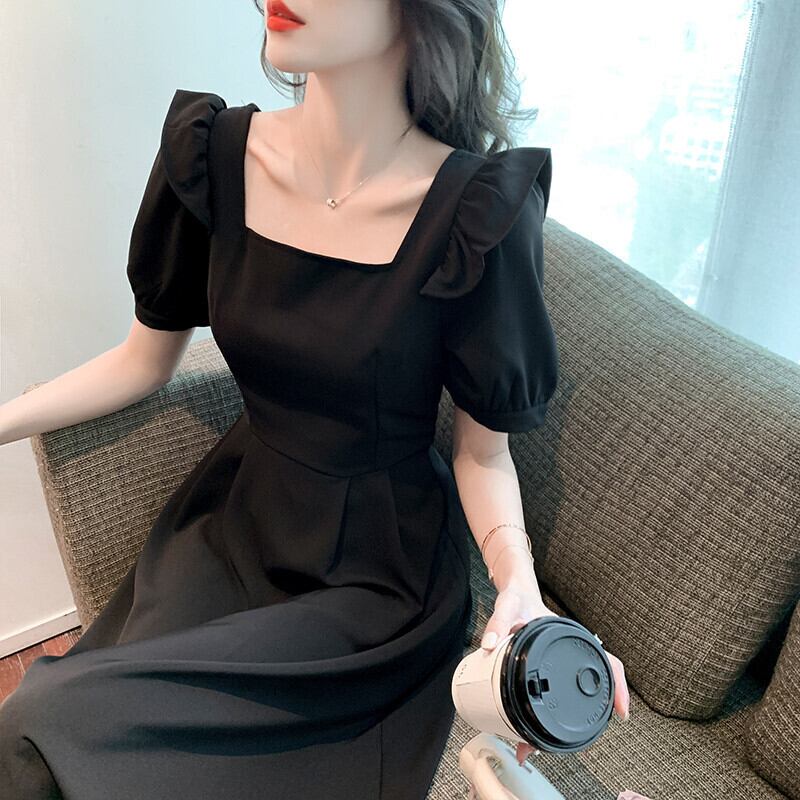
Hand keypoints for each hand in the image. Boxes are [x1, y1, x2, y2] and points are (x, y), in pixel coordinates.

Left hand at [479, 582, 630, 765]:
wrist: (514, 591)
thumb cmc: (517, 598)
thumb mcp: (508, 606)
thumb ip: (498, 622)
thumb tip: (489, 644)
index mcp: (569, 635)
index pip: (606, 660)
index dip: (618, 685)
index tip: (621, 710)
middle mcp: (571, 649)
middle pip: (594, 684)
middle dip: (589, 715)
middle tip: (570, 740)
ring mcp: (561, 659)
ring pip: (575, 692)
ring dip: (563, 719)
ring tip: (543, 741)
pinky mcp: (547, 665)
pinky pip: (556, 691)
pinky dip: (547, 711)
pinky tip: (536, 726)